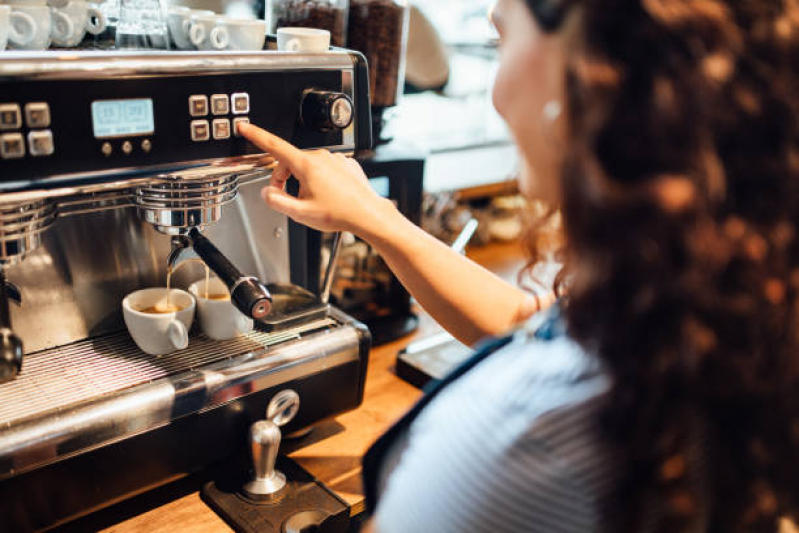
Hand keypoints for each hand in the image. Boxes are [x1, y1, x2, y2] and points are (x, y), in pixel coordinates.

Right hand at [238, 122, 390, 233]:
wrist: (367, 214)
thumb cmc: (340, 213)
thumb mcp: (300, 213)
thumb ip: (277, 201)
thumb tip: (267, 193)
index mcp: (306, 165)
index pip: (274, 146)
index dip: (256, 135)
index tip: (245, 126)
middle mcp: (321, 157)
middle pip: (290, 162)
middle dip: (284, 178)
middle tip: (290, 199)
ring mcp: (334, 159)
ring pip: (307, 166)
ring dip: (302, 180)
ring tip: (313, 200)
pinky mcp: (345, 163)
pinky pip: (325, 169)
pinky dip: (321, 180)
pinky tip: (328, 195)